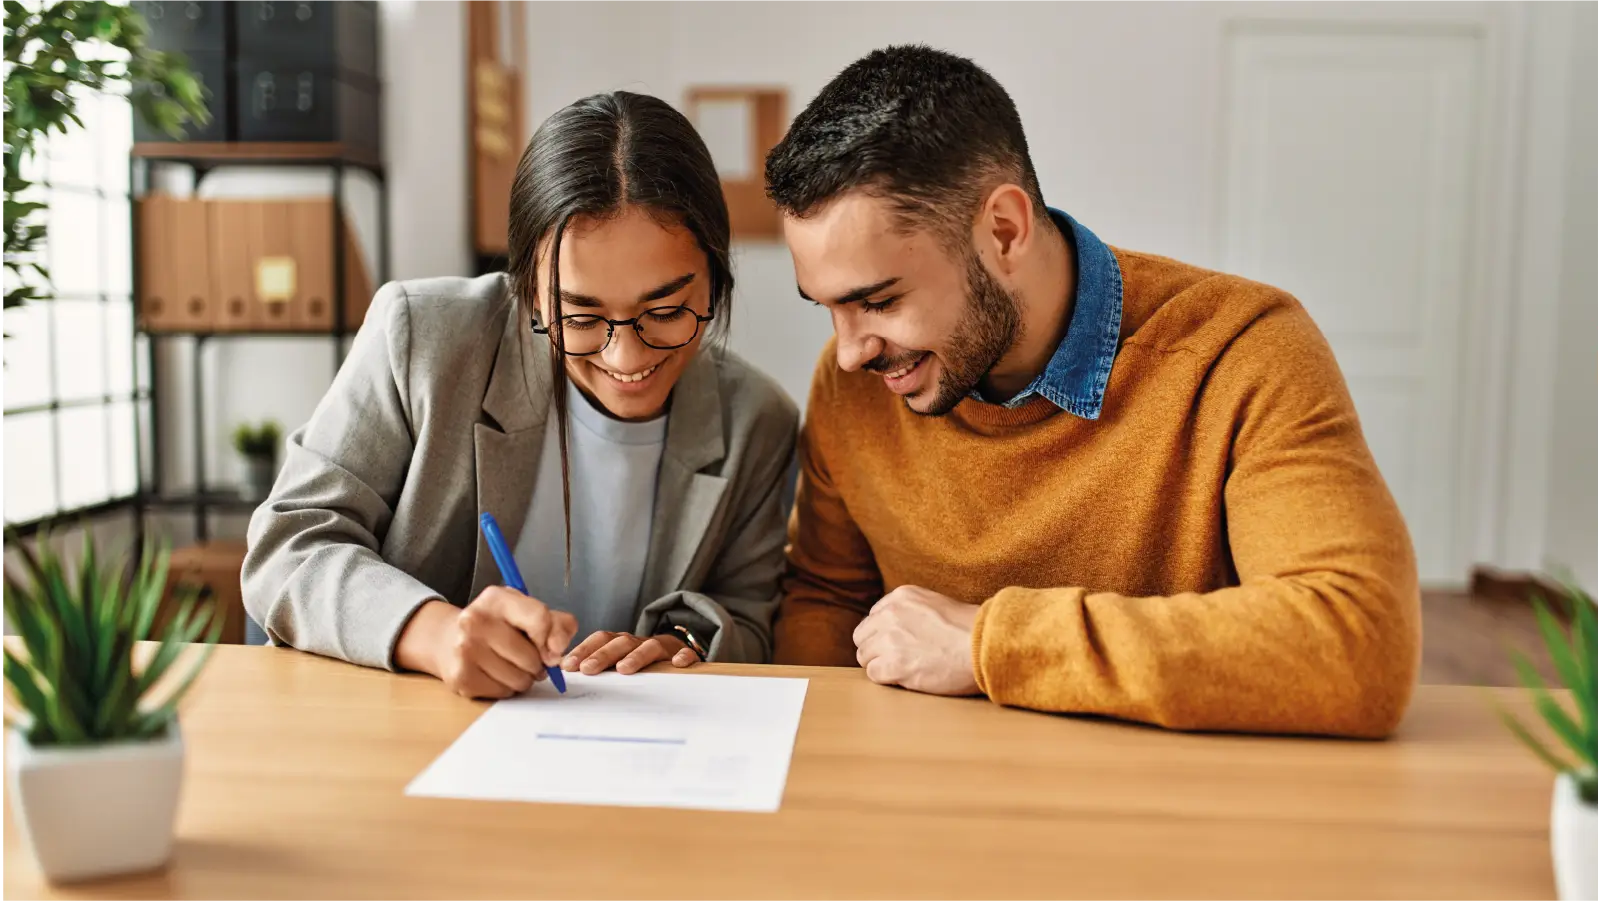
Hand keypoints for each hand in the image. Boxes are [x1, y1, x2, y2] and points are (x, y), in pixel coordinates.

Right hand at [395, 588, 577, 699]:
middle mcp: (475, 621)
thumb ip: (556, 624)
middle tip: (526, 657)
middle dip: (537, 663)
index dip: (554, 639)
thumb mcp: (526, 611)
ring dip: (523, 678)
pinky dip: (506, 688)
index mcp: (497, 599)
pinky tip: (495, 674)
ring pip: (519, 679)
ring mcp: (465, 649)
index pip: (539, 618)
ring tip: (510, 665)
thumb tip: (557, 651)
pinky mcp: (460, 677)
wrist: (448, 638)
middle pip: (532, 657)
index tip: (553, 649)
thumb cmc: (497, 625)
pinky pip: (503, 692)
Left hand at [562, 631, 698, 674]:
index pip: (600, 640)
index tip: (567, 666)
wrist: (677, 651)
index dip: (583, 650)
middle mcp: (639, 642)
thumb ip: (597, 665)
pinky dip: (681, 657)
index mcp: (621, 642)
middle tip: (587, 669)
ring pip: (649, 647)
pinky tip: (676, 664)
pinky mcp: (681, 654)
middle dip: (603, 655)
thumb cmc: (641, 660)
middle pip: (621, 643)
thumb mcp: (619, 660)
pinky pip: (684, 653)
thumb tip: (564, 673)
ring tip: (623, 669)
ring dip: (636, 656)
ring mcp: (662, 647)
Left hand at [853, 585, 981, 695]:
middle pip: (863, 637)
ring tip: (906, 669)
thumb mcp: (935, 604)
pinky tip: (908, 677)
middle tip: (897, 660)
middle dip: (876, 650)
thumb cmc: (970, 630)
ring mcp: (890, 639)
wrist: (986, 645)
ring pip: (864, 657)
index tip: (899, 644)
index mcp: (900, 596)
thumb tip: (894, 629)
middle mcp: (890, 614)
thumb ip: (910, 612)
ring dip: (882, 665)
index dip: (883, 634)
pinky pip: (874, 674)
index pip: (873, 618)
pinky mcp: (895, 664)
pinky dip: (887, 679)